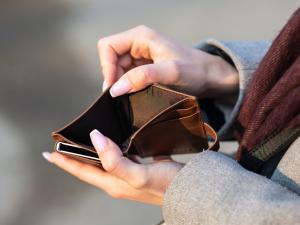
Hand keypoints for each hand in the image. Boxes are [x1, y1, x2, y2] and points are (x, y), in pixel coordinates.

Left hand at [43, 130, 183, 204]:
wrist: (190, 189)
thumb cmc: (166, 185)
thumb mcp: (137, 176)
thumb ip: (114, 160)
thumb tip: (95, 138)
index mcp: (113, 183)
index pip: (82, 171)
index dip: (64, 162)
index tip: (48, 152)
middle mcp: (118, 180)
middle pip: (90, 167)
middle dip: (74, 156)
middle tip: (63, 144)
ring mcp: (129, 174)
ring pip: (104, 161)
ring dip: (92, 151)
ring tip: (83, 140)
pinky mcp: (140, 167)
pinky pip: (120, 155)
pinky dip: (112, 146)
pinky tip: (115, 138)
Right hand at [98, 25, 237, 97]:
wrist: (210, 77)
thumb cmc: (195, 70)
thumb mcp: (170, 72)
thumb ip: (142, 77)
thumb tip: (115, 89)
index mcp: (140, 36)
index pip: (107, 47)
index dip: (106, 67)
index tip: (113, 87)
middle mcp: (138, 43)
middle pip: (111, 59)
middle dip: (113, 78)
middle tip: (121, 97)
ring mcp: (141, 56)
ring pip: (118, 70)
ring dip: (121, 84)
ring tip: (131, 96)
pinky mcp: (145, 67)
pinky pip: (128, 76)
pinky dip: (128, 86)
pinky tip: (136, 95)